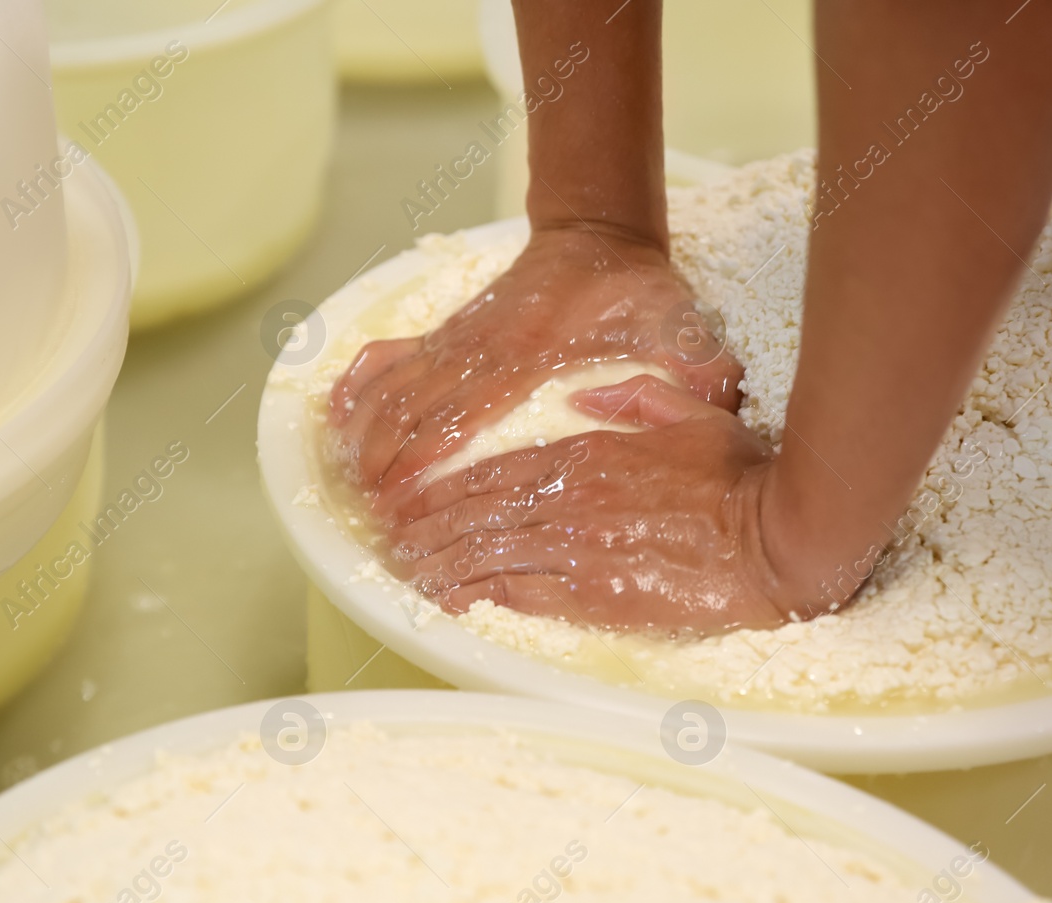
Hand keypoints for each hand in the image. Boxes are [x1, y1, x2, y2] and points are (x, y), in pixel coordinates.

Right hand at [328, 225, 743, 507]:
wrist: (599, 237)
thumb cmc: (639, 294)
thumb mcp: (683, 327)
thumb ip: (698, 366)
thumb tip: (715, 398)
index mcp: (532, 354)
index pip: (466, 411)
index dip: (429, 455)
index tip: (404, 497)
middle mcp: (483, 346)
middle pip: (418, 408)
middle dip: (390, 464)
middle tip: (374, 516)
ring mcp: (459, 338)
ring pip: (396, 387)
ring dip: (368, 435)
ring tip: (348, 484)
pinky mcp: (448, 332)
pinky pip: (391, 358)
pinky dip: (359, 387)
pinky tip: (336, 421)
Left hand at [388, 376, 816, 634]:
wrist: (780, 540)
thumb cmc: (745, 477)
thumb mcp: (690, 415)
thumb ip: (635, 399)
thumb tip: (588, 397)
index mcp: (591, 454)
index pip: (499, 470)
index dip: (450, 487)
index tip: (419, 498)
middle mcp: (574, 499)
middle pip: (479, 512)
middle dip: (430, 525)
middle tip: (395, 539)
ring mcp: (582, 548)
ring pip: (488, 552)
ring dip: (441, 561)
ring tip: (408, 571)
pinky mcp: (597, 595)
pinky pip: (520, 594)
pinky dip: (476, 594)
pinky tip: (447, 601)